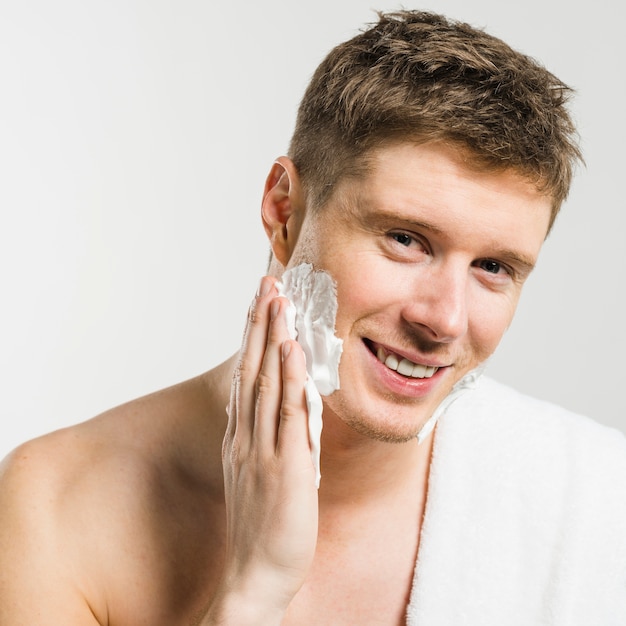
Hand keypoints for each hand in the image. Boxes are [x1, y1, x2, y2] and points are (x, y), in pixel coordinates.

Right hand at [211, 276, 317, 622]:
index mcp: (243, 436)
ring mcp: (262, 448)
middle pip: (251, 368)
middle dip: (259, 323)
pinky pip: (286, 415)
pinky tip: (290, 350)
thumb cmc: (264, 524)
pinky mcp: (284, 466)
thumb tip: (288, 406)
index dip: (253, 337)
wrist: (256, 574)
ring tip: (277, 300)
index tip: (260, 304)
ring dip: (271, 338)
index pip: (247, 375)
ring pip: (265, 382)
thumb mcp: (262, 473)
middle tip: (266, 284)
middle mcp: (247, 435)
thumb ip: (272, 437)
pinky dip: (287, 379)